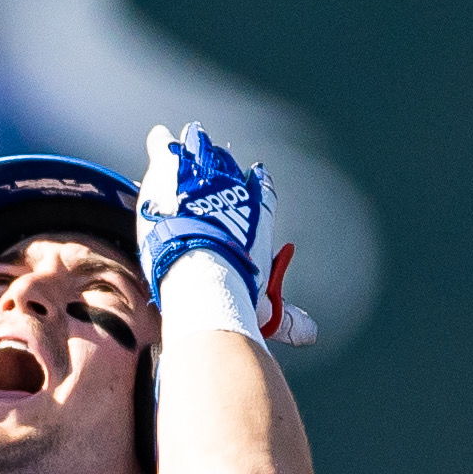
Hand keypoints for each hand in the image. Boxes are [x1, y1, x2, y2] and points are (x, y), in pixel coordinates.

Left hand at [136, 123, 315, 342]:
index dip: (257, 186)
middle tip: (213, 161)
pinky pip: (166, 148)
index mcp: (257, 214)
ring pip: (199, 156)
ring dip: (195, 150)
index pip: (260, 193)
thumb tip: (312, 336)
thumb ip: (288, 321)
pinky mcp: (171, 171)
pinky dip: (163, 143)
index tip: (256, 178)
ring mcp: (200, 177)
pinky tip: (159, 137)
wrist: (202, 271)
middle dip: (220, 167)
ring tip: (190, 140)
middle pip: (226, 171)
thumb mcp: (265, 307)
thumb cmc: (235, 290)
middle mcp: (232, 191)